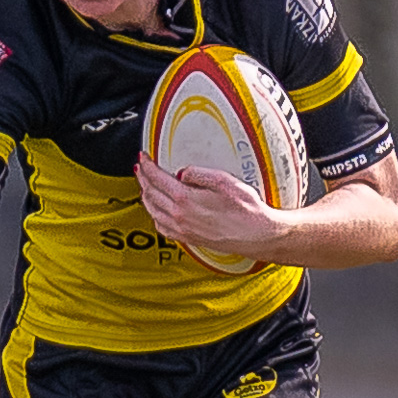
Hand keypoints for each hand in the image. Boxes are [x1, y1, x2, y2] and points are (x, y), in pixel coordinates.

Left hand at [137, 153, 285, 260]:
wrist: (257, 235)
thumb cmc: (246, 210)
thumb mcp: (224, 181)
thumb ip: (199, 173)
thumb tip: (182, 171)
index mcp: (185, 199)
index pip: (157, 179)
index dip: (147, 166)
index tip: (143, 158)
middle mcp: (179, 216)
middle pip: (151, 194)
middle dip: (143, 178)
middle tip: (141, 168)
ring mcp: (181, 229)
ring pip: (152, 211)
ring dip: (146, 196)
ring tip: (146, 186)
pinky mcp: (187, 239)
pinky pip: (161, 227)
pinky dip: (154, 215)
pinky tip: (157, 211)